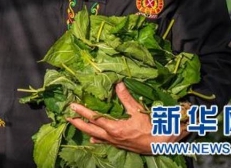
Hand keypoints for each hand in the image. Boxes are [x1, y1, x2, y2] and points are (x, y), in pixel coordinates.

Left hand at [66, 82, 185, 153]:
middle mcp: (112, 137)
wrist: (163, 144)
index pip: (93, 118)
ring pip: (96, 136)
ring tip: (75, 124)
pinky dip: (97, 140)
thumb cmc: (151, 127)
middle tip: (67, 117)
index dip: (82, 111)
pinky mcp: (121, 145)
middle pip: (90, 129)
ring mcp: (116, 142)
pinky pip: (105, 142)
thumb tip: (118, 84)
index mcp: (114, 128)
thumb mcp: (137, 111)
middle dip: (78, 122)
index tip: (72, 105)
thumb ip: (126, 98)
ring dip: (85, 130)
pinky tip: (92, 140)